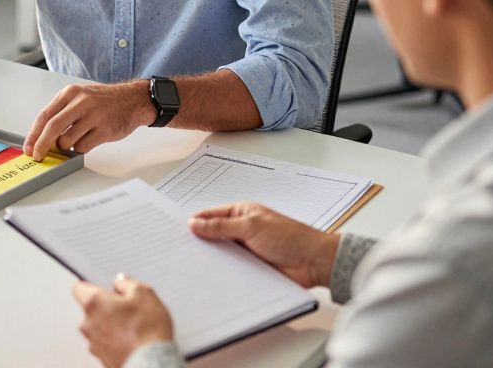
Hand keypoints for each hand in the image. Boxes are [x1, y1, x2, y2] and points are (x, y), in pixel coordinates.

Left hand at [23, 80, 146, 160]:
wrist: (133, 100)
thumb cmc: (103, 101)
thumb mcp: (79, 98)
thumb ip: (61, 113)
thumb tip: (43, 138)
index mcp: (70, 94)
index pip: (44, 115)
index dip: (34, 134)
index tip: (29, 147)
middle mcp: (81, 103)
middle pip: (52, 128)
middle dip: (42, 145)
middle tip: (38, 156)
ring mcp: (93, 116)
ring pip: (67, 141)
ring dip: (67, 147)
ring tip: (77, 138)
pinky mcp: (104, 130)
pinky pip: (83, 147)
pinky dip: (81, 148)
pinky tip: (89, 139)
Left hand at [73, 275, 173, 367]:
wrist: (152, 363)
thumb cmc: (147, 331)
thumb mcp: (144, 294)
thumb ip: (127, 283)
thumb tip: (121, 282)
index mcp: (94, 303)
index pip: (79, 287)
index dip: (93, 285)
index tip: (105, 287)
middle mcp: (88, 324)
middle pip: (90, 309)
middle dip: (106, 307)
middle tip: (126, 308)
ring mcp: (93, 344)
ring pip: (98, 328)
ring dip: (110, 325)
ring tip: (133, 327)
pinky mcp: (102, 358)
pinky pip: (105, 344)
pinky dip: (115, 341)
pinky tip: (132, 340)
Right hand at [189, 202, 338, 287]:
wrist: (314, 263)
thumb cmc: (291, 238)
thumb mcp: (252, 226)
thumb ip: (221, 226)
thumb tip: (195, 223)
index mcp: (242, 213)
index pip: (211, 215)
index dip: (195, 222)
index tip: (177, 230)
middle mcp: (242, 231)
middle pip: (214, 236)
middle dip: (200, 242)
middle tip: (180, 250)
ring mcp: (246, 251)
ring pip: (222, 255)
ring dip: (212, 260)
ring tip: (191, 266)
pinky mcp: (251, 269)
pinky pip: (232, 271)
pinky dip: (224, 273)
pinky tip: (211, 278)